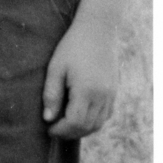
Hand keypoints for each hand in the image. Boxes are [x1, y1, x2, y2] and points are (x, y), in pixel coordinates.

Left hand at [42, 14, 119, 138]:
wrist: (99, 30)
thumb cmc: (73, 46)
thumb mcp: (56, 68)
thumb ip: (51, 94)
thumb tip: (48, 118)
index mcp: (87, 91)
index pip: (75, 122)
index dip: (61, 130)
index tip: (48, 130)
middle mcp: (102, 96)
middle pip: (87, 127)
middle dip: (69, 133)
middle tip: (54, 130)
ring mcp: (111, 95)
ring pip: (98, 124)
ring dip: (82, 130)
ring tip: (65, 126)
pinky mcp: (114, 92)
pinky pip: (105, 115)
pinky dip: (93, 122)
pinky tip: (80, 117)